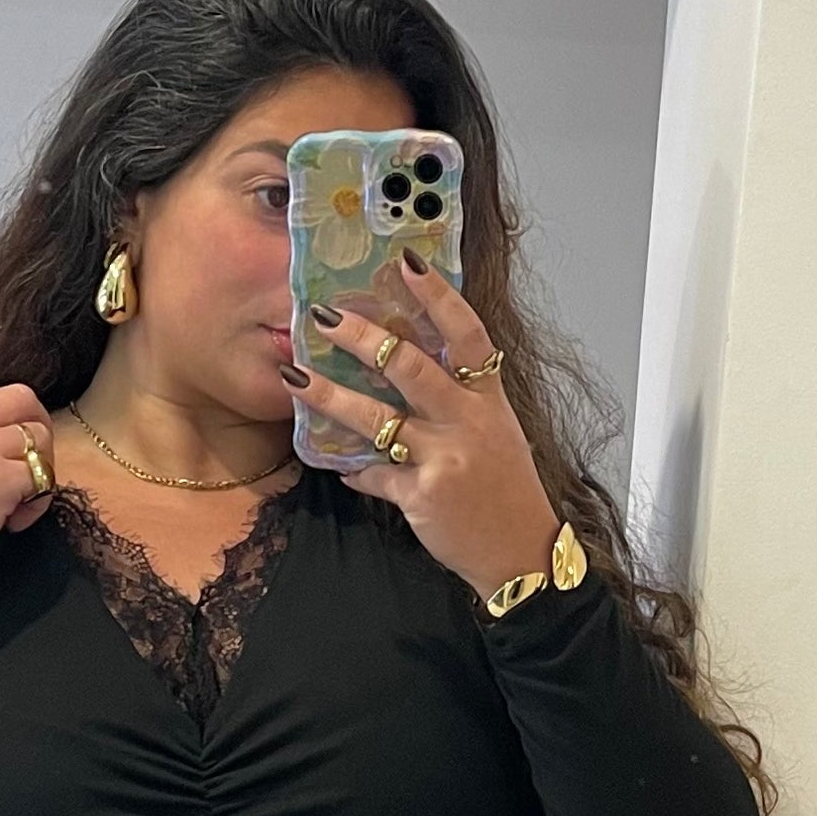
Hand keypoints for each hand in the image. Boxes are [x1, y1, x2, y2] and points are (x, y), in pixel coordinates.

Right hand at [0, 383, 57, 556]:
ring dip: (41, 469)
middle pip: (23, 399)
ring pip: (40, 438)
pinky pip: (42, 478)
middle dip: (40, 425)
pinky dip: (37, 502)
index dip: (10, 424)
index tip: (8, 451)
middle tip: (38, 458)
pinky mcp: (3, 478)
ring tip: (22, 501)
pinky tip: (15, 521)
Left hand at [281, 259, 562, 600]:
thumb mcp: (497, 431)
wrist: (520, 553)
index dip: (437, 294)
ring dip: (331, 397)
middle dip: (362, 338)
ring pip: (378, 419)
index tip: (406, 262)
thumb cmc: (506, 490)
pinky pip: (374, 476)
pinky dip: (353, 471)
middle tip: (324, 317)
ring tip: (295, 377)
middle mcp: (467, 421)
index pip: (466, 333)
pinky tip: (334, 463)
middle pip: (409, 366)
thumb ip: (461, 397)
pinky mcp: (422, 495)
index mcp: (487, 399)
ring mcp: (443, 458)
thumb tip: (411, 362)